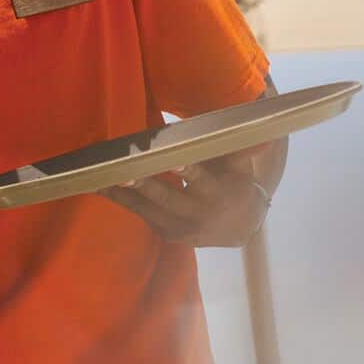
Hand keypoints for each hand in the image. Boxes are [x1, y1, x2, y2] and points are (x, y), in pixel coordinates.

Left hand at [99, 145, 273, 246]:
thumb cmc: (235, 185)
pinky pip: (139, 214)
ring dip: (122, 192)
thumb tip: (265, 131)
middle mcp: (198, 214)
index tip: (173, 161)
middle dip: (143, 185)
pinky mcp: (165, 233)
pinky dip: (120, 199)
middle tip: (121, 171)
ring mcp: (180, 228)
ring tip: (98, 176)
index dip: (187, 171)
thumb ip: (242, 150)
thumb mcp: (240, 169)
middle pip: (166, 197)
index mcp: (217, 194)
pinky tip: (99, 186)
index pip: (200, 180)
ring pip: (146, 208)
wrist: (239, 227)